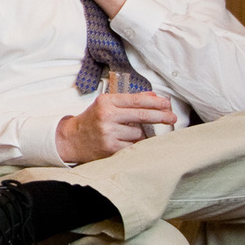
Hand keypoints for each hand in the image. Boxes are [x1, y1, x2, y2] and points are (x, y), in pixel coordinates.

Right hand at [55, 92, 175, 162]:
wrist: (72, 139)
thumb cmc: (92, 120)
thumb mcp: (107, 105)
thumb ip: (129, 100)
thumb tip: (153, 96)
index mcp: (106, 102)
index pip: (136, 100)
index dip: (154, 102)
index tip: (167, 103)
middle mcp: (107, 116)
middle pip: (141, 115)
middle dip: (160, 116)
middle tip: (172, 117)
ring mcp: (108, 133)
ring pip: (139, 133)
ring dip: (141, 134)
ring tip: (129, 134)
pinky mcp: (110, 148)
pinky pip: (133, 146)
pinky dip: (135, 145)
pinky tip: (128, 142)